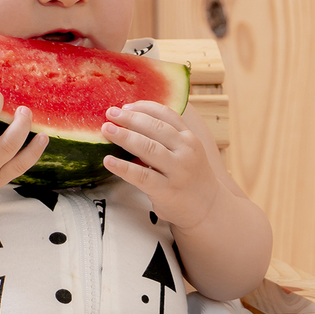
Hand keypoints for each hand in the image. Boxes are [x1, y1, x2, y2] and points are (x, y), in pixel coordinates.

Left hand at [101, 101, 218, 229]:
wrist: (208, 208)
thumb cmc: (190, 176)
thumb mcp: (186, 151)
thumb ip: (167, 137)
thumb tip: (132, 120)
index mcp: (189, 138)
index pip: (166, 114)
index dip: (144, 107)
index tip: (125, 105)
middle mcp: (185, 151)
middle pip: (155, 127)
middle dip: (130, 118)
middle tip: (110, 113)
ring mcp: (177, 170)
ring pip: (148, 148)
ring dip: (124, 136)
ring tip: (106, 130)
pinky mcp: (166, 190)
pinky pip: (141, 175)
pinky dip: (123, 167)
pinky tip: (108, 161)